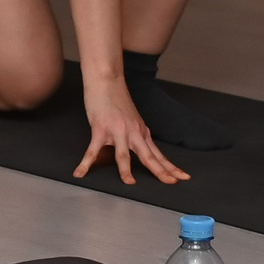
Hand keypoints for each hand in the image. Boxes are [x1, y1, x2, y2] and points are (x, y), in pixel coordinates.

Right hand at [74, 80, 188, 185]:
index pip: (158, 154)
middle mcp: (133, 133)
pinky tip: (80, 172)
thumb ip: (134, 135)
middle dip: (161, 171)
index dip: (170, 167)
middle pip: (148, 156)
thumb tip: (137, 149)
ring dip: (126, 170)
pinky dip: (86, 163)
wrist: (106, 80)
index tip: (183, 177)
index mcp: (141, 132)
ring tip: (129, 183)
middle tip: (172, 183)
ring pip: (123, 155)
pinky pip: (93, 150)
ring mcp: (117, 131)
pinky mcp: (100, 129)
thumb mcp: (131, 119)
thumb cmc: (117, 99)